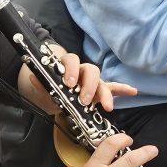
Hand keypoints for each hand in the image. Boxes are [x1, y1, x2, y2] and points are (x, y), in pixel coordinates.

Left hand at [17, 47, 136, 115]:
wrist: (51, 94)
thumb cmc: (47, 88)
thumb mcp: (40, 89)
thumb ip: (38, 84)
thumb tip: (33, 76)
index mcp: (67, 66)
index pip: (71, 60)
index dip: (71, 70)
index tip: (69, 83)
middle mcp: (82, 71)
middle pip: (91, 70)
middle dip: (89, 85)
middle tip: (84, 100)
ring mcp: (92, 81)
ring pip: (101, 81)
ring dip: (105, 93)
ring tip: (107, 106)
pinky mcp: (98, 91)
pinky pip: (113, 88)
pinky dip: (123, 89)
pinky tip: (133, 92)